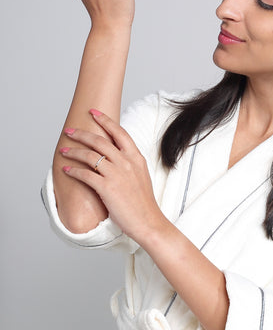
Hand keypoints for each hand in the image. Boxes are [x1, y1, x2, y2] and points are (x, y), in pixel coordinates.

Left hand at [60, 110, 161, 239]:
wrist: (148, 220)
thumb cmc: (143, 201)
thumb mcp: (141, 175)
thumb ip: (129, 162)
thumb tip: (115, 154)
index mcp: (136, 157)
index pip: (119, 132)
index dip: (105, 120)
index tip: (93, 112)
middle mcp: (126, 162)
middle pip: (100, 140)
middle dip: (82, 133)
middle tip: (70, 130)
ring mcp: (116, 174)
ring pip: (90, 155)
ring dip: (74, 151)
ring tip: (64, 150)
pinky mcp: (107, 188)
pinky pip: (85, 175)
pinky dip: (73, 171)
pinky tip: (66, 170)